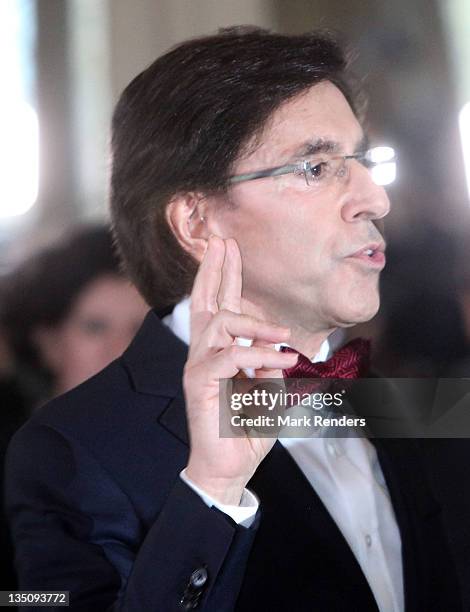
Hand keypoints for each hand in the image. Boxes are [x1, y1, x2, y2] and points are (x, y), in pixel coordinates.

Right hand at [184, 235, 297, 504]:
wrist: (231, 466)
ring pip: (223, 324)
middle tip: (223, 241)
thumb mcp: (269, 391)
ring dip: (258, 325)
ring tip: (285, 337)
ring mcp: (199, 365)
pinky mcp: (199, 382)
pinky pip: (231, 356)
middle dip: (216, 270)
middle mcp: (204, 352)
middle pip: (207, 302)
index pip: (219, 305)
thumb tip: (280, 348)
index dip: (222, 275)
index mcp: (219, 350)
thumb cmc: (247, 428)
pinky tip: (283, 361)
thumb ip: (271, 365)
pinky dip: (259, 355)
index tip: (227, 248)